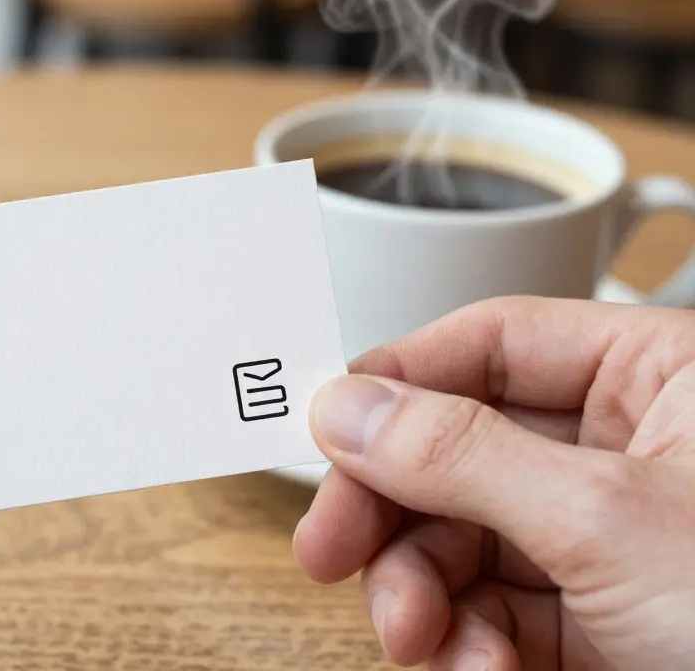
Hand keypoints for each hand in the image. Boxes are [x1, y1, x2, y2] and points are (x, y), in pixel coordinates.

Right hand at [294, 296, 694, 669]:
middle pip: (455, 452)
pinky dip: (465, 643)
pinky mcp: (598, 618)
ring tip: (415, 633)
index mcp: (658, 378)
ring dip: (417, 593)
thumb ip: (465, 455)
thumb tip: (349, 409)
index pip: (495, 344)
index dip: (399, 382)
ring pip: (460, 540)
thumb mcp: (607, 519)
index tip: (323, 427)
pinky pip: (492, 611)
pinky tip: (476, 666)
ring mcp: (608, 538)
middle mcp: (629, 449)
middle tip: (331, 547)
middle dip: (390, 514)